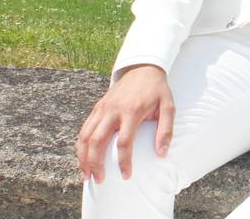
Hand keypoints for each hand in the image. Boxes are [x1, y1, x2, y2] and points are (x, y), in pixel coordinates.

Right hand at [75, 64, 174, 182]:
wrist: (143, 68)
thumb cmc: (157, 90)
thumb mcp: (168, 106)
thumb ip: (166, 130)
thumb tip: (162, 153)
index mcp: (132, 111)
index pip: (124, 142)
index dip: (123, 161)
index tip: (126, 175)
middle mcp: (113, 110)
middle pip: (97, 141)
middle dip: (95, 163)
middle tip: (98, 180)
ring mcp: (102, 108)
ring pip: (85, 136)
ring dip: (83, 157)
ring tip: (86, 174)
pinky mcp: (97, 107)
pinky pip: (84, 129)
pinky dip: (81, 145)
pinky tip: (83, 157)